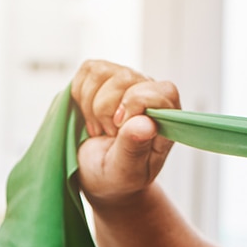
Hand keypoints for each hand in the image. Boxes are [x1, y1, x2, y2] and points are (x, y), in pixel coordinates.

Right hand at [70, 60, 180, 208]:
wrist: (98, 175)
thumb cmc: (118, 176)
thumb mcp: (125, 170)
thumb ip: (135, 148)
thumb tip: (146, 122)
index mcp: (167, 118)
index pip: (163, 91)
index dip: (135, 104)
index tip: (116, 130)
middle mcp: (150, 94)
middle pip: (126, 77)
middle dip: (105, 110)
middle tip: (107, 134)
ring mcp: (128, 82)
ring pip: (103, 71)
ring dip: (91, 105)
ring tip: (98, 128)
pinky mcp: (105, 77)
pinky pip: (88, 70)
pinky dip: (80, 95)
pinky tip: (88, 115)